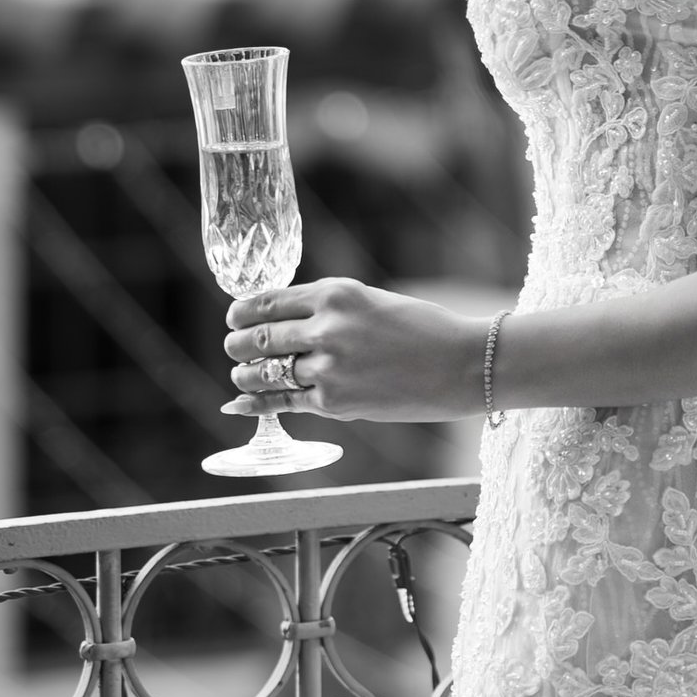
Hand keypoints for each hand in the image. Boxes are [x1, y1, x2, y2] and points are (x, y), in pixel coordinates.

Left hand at [225, 279, 488, 420]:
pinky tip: (243, 403)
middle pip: (260, 337)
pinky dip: (259, 404)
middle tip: (233, 348)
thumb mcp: (371, 302)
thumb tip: (287, 321)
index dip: (242, 312)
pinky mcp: (335, 403)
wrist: (463, 364)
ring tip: (241, 376)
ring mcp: (329, 367)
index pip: (268, 301)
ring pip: (266, 373)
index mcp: (336, 293)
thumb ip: (330, 309)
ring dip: (246, 376)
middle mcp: (326, 327)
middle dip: (238, 345)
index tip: (234, 318)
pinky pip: (285, 402)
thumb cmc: (423, 329)